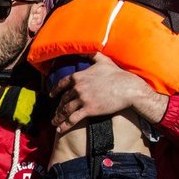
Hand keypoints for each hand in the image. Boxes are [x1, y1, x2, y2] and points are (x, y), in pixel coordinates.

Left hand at [50, 53, 167, 131]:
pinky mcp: (89, 110)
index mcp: (79, 76)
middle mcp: (78, 88)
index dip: (55, 90)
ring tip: (54, 122)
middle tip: (56, 112)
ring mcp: (82, 99)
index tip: (51, 95)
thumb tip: (84, 48)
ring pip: (65, 110)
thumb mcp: (102, 60)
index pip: (62, 84)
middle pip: (64, 99)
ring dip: (58, 117)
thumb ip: (91, 54)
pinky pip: (73, 119)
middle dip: (58, 106)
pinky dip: (64, 125)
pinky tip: (59, 129)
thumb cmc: (116, 74)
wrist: (128, 88)